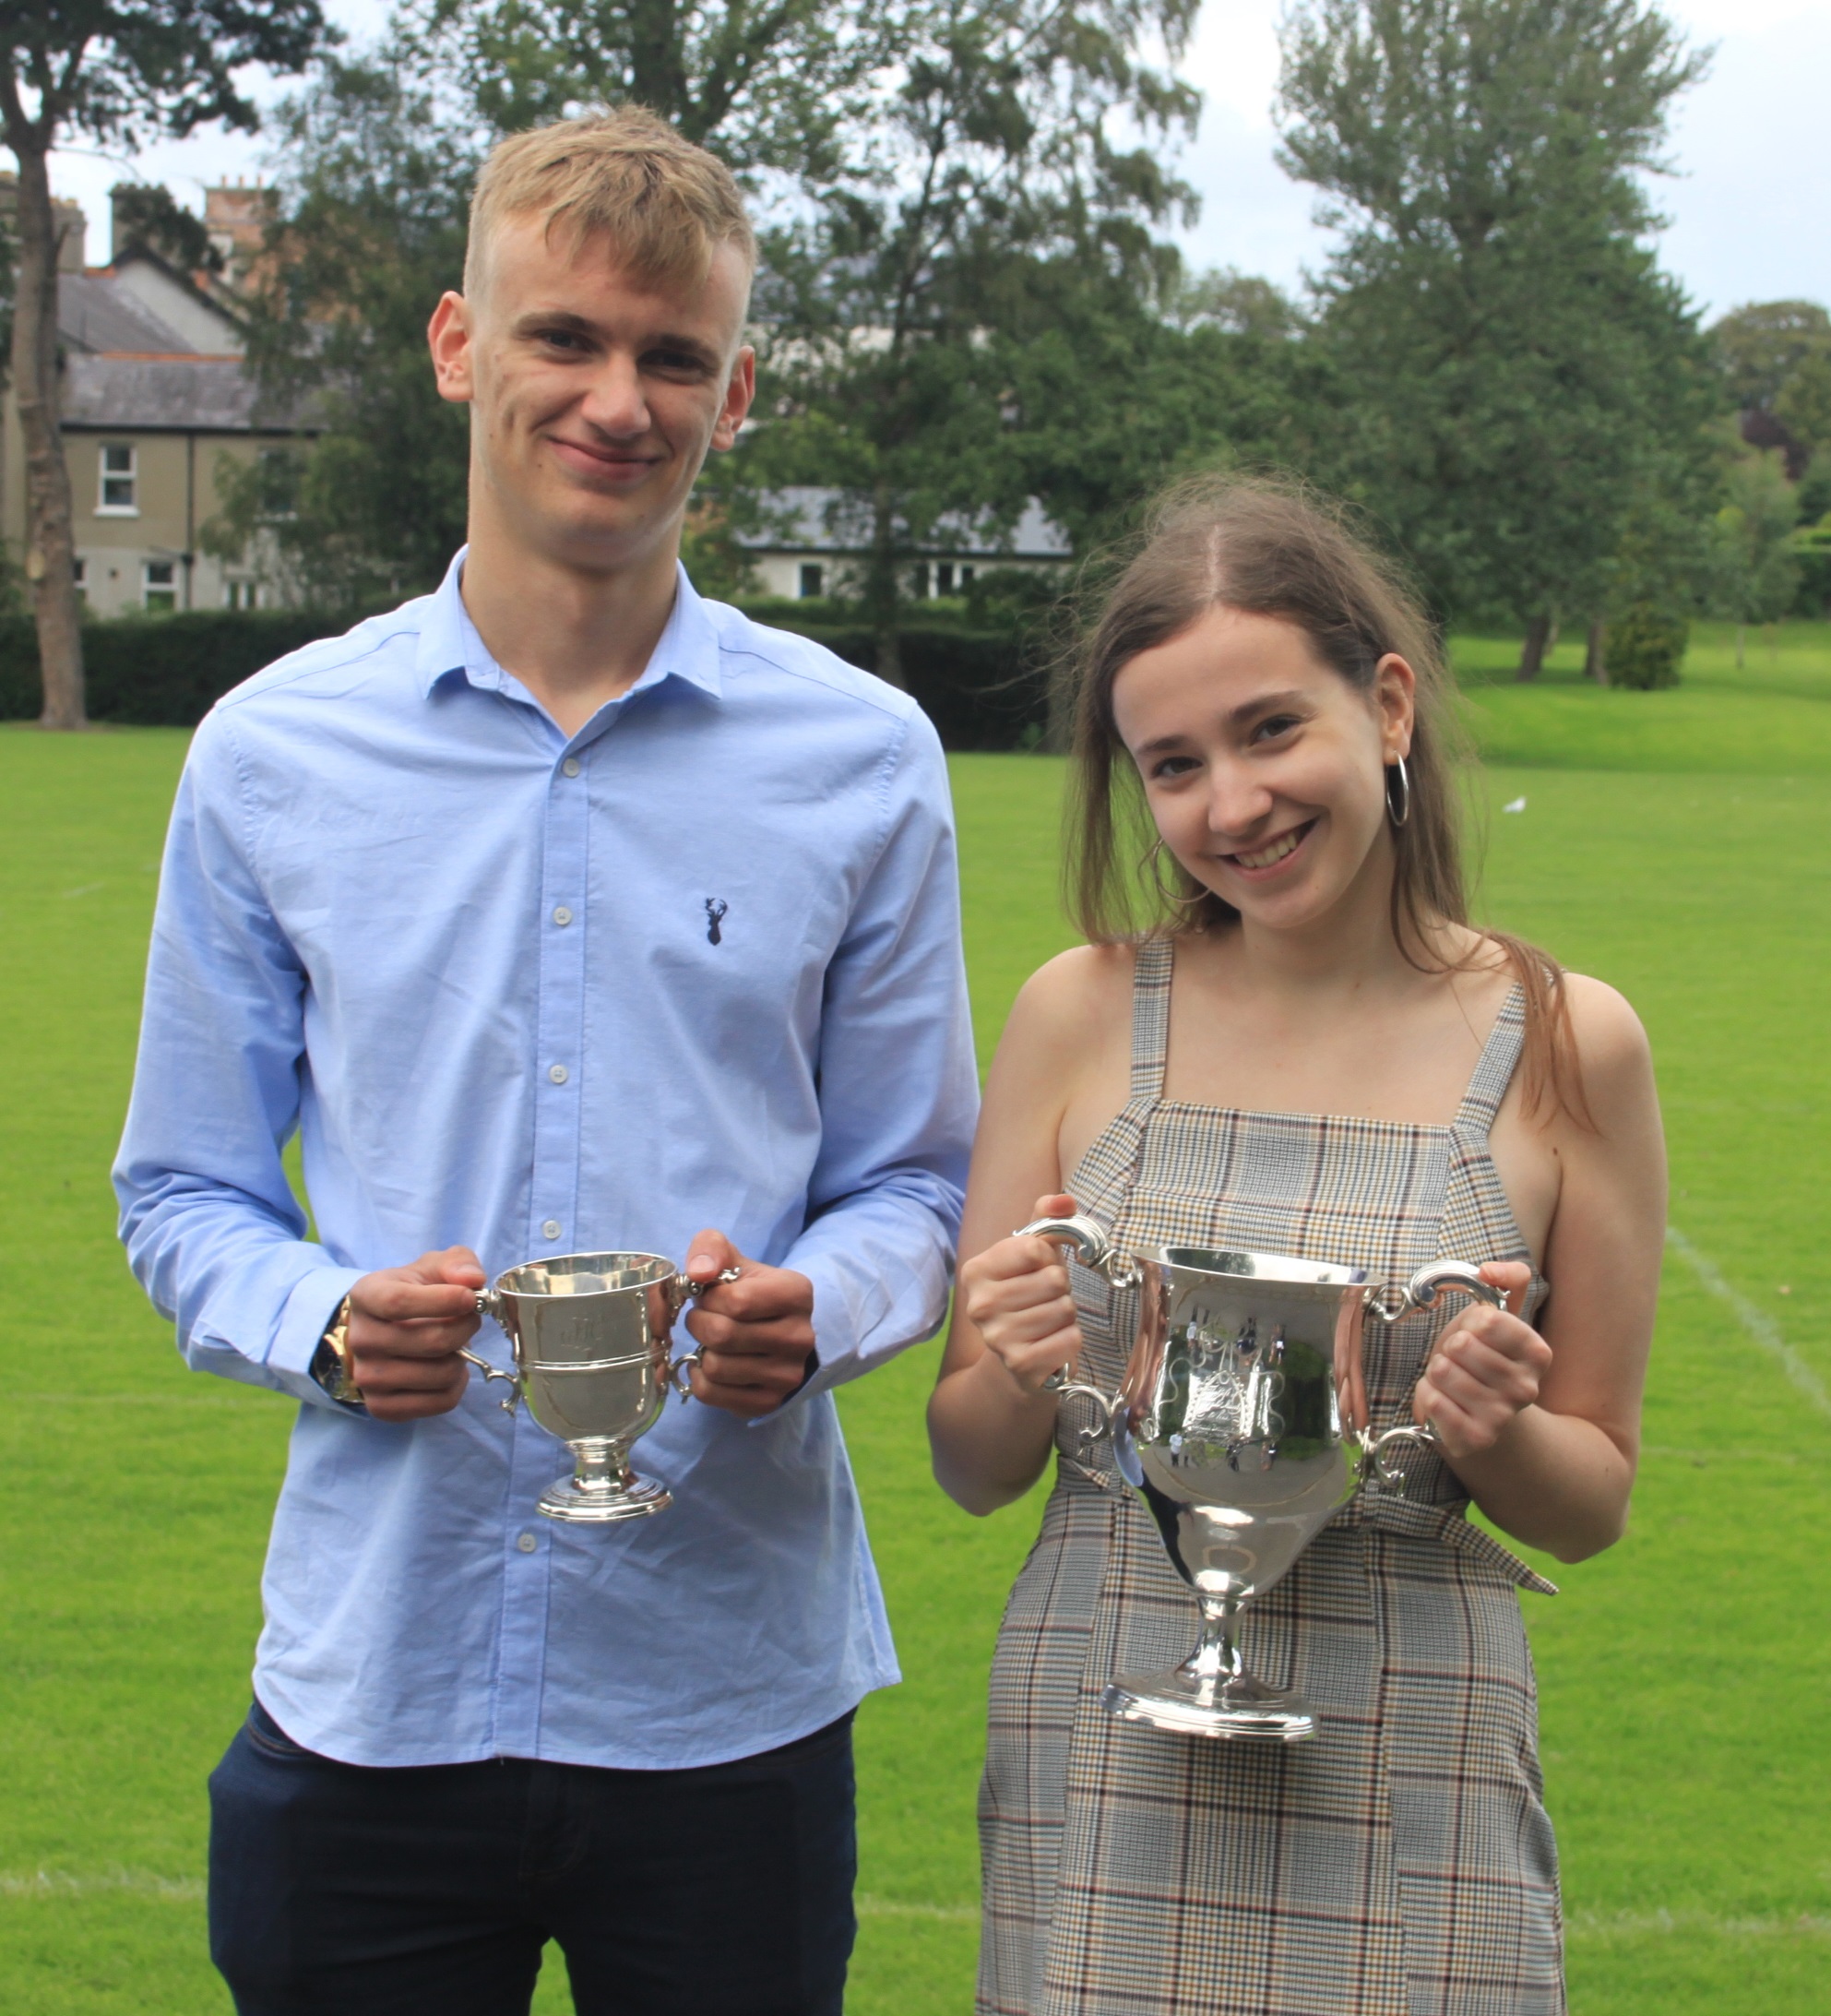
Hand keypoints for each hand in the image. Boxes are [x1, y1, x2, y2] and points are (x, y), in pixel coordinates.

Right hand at [345, 1246, 486, 1421]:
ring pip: (439, 1375)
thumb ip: (457, 1263)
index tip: (471, 1297)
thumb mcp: (433, 1267)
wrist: (386, 1329)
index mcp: (366, 1296)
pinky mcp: (381, 1407)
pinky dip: (457, 1386)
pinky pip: (439, 1402)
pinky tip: (449, 1368)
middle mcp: (360, 1339)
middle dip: (466, 1328)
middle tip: (472, 1319)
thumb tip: (473, 1279)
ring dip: (463, 1358)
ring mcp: (367, 1377)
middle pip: (430, 1341)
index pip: (399, 1302)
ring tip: (458, 1345)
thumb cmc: (416, 1293)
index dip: (443, 1300)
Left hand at [681, 1229, 816, 1418]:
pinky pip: (712, 1394)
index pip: (735, 1301)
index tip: (711, 1296)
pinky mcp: (770, 1402)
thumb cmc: (748, 1290)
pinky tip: (709, 1362)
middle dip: (699, 1323)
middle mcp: (800, 1337)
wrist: (775, 1329)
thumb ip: (711, 1249)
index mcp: (796, 1294)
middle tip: (704, 1318)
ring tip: (711, 1340)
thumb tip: (698, 1273)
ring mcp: (788, 1374)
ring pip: (715, 1367)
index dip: (709, 1298)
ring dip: (700, 1351)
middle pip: (722, 1335)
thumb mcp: (734, 1260)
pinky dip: (699, 1378)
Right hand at [959, 1192, 1083, 1395]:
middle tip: (1045, 1299)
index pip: (1035, 1248)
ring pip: (1065, 1309)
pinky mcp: (1020, 1364)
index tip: (1038, 1270)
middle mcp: (979, 1305)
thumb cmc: (1029, 1295)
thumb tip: (1065, 1201)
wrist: (1019, 1357)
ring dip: (1067, 1314)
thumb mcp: (1033, 1254)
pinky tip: (1053, 1342)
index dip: (1048, 1257)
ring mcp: (997, 1338)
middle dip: (1060, 1288)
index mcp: (976, 1271)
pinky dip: (1071, 1339)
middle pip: (1054, 1279)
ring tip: (1048, 1320)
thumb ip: (1047, 1219)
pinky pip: (1070, 1339)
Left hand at [1412, 1261, 1550, 1459]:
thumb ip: (1508, 1278)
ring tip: (1452, 1379)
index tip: (1477, 1336)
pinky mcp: (1476, 1438)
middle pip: (1461, 1345)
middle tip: (1461, 1361)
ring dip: (1437, 1371)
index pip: (1487, 1320)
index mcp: (1537, 1353)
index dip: (1471, 1323)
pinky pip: (1432, 1400)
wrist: (1482, 1414)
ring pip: (1443, 1371)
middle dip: (1450, 1348)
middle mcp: (1527, 1388)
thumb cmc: (1484, 1358)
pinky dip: (1427, 1394)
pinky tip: (1443, 1399)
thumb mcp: (1498, 1314)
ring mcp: (1503, 1416)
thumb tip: (1491, 1270)